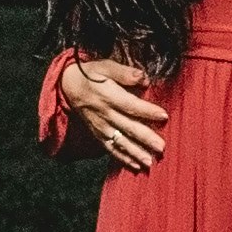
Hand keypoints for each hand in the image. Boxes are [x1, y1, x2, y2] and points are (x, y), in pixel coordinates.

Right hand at [59, 51, 168, 172]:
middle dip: (145, 138)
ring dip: (135, 152)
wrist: (68, 86)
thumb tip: (145, 79)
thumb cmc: (91, 74)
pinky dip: (123, 158)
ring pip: (120, 142)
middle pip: (128, 127)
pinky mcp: (98, 134)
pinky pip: (110, 148)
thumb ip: (125, 73)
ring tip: (150, 162)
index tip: (163, 116)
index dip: (147, 111)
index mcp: (108, 96)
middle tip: (161, 147)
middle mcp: (105, 114)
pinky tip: (136, 166)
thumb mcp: (106, 66)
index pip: (130, 105)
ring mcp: (101, 126)